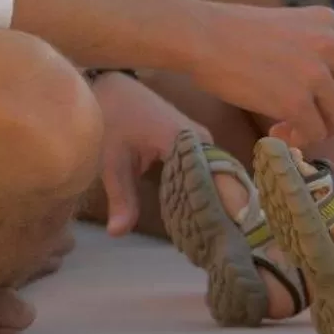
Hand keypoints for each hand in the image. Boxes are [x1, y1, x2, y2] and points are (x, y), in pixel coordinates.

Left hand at [89, 72, 208, 235]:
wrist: (112, 87)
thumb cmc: (112, 119)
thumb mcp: (112, 160)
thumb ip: (120, 197)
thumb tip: (117, 234)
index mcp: (186, 141)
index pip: (215, 182)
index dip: (219, 212)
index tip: (221, 241)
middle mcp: (203, 141)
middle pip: (222, 183)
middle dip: (222, 215)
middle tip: (222, 247)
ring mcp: (203, 142)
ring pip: (219, 179)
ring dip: (217, 206)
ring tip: (219, 240)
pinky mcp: (198, 146)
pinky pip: (210, 174)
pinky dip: (208, 195)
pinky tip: (206, 222)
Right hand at [185, 2, 333, 147]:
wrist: (202, 37)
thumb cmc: (234, 33)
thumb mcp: (289, 28)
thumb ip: (314, 52)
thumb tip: (329, 95)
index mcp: (330, 23)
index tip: (310, 101)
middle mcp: (331, 45)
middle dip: (332, 115)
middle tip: (305, 123)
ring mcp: (315, 75)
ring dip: (316, 129)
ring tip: (286, 127)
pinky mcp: (296, 102)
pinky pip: (314, 133)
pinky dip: (299, 139)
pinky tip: (275, 131)